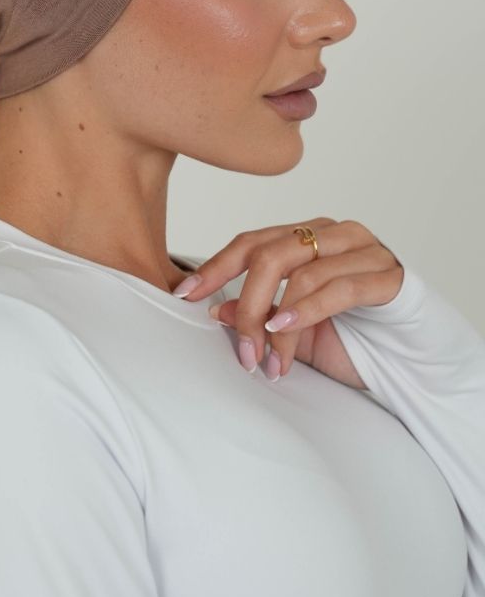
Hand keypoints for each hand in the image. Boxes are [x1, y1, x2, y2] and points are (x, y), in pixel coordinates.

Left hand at [178, 218, 403, 387]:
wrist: (411, 361)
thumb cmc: (352, 339)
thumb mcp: (291, 331)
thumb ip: (257, 314)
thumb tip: (215, 308)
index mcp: (306, 238)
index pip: (251, 242)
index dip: (214, 267)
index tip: (185, 294)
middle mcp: (332, 235)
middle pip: (270, 254)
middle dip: (245, 302)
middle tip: (240, 347)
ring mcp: (363, 250)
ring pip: (301, 272)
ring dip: (276, 321)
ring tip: (268, 357)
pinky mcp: (388, 276)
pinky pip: (340, 287)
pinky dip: (306, 310)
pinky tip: (286, 331)